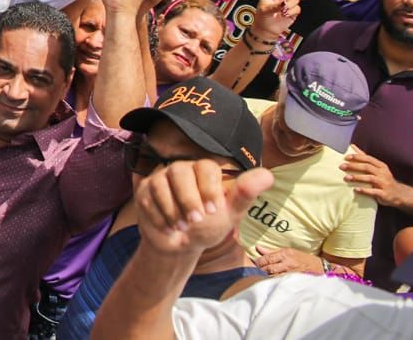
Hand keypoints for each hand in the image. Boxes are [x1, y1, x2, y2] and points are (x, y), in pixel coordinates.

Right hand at [135, 159, 273, 256]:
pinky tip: (167, 227)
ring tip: (181, 227)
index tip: (213, 210)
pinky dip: (158, 216)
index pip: (205, 167)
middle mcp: (182, 169)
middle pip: (179, 172)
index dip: (208, 188)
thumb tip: (267, 175)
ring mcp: (161, 178)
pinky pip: (146, 197)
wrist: (181, 244)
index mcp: (204, 171)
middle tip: (195, 221)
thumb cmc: (209, 226)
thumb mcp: (230, 213)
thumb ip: (245, 194)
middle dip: (187, 199)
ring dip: (171, 210)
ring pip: (160, 184)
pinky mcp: (144, 190)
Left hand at [254, 246, 324, 275]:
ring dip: (267, 276)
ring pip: (274, 276)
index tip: (255, 263)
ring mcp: (291, 273)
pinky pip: (281, 282)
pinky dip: (274, 282)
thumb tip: (257, 247)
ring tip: (262, 276)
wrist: (318, 267)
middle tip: (256, 271)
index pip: (268, 258)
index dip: (259, 262)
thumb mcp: (287, 251)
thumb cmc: (301, 258)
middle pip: (269, 268)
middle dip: (261, 270)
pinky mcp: (294, 280)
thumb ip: (271, 251)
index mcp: (284, 254)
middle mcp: (287, 263)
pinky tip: (271, 282)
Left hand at [341, 151, 406, 205]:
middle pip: (367, 167)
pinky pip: (374, 192)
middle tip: (341, 166)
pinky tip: (355, 189)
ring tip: (346, 178)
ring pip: (370, 179)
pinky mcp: (384, 194)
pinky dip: (364, 191)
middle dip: (354, 166)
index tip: (346, 157)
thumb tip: (352, 146)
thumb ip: (365, 157)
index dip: (357, 157)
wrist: (398, 194)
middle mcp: (383, 173)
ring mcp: (384, 184)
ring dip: (357, 178)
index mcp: (381, 166)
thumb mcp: (377, 167)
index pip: (368, 159)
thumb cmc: (383, 179)